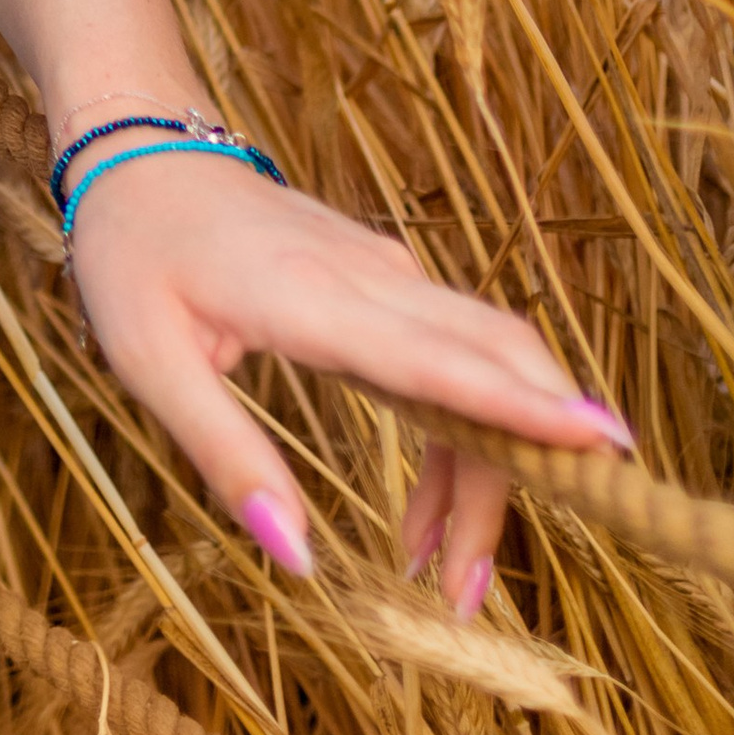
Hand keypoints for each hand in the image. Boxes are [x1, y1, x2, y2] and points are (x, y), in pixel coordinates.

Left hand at [63, 144, 633, 606]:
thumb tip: (296, 557)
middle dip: (516, 473)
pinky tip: (428, 502)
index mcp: (311, 295)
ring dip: (491, 461)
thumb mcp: (148, 360)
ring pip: (486, 358)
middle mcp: (369, 276)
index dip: (521, 404)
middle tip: (470, 591)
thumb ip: (224, 454)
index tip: (600, 443)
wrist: (140, 143)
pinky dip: (467, 427)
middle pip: (493, 361)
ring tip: (441, 569)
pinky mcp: (385, 279)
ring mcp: (385, 270)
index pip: (439, 356)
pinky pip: (456, 352)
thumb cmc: (133, 251)